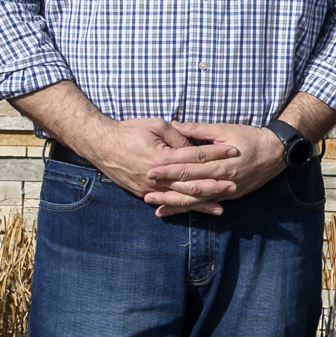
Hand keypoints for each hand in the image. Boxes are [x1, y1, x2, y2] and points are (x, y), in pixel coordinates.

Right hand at [62, 114, 235, 203]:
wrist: (100, 144)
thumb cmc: (129, 131)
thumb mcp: (156, 125)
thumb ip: (179, 137)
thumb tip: (196, 148)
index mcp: (162, 156)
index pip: (196, 156)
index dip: (216, 153)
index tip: (234, 151)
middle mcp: (157, 176)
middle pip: (192, 182)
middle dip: (214, 184)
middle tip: (235, 184)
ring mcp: (150, 188)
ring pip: (181, 198)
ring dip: (202, 203)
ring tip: (222, 206)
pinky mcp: (143, 194)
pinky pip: (167, 203)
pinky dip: (183, 208)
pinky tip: (196, 212)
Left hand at [142, 122, 289, 215]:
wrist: (276, 153)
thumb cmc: (250, 138)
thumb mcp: (225, 129)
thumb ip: (199, 129)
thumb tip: (176, 125)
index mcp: (220, 162)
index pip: (190, 168)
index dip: (170, 170)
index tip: (151, 171)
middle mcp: (223, 180)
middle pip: (191, 188)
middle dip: (168, 192)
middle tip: (147, 194)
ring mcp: (227, 191)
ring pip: (198, 201)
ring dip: (176, 205)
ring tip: (157, 208)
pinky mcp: (230, 196)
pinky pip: (207, 204)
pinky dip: (191, 208)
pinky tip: (174, 212)